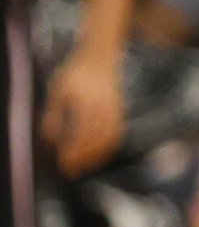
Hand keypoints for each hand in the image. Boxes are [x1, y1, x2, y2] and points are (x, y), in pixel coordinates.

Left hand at [41, 40, 124, 175]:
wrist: (100, 55)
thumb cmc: (75, 72)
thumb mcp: (57, 89)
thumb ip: (53, 114)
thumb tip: (51, 139)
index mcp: (85, 102)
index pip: (80, 133)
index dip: (72, 151)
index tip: (63, 163)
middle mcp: (103, 107)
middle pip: (95, 139)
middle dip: (83, 158)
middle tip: (71, 171)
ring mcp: (114, 108)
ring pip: (108, 139)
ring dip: (97, 156)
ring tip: (84, 166)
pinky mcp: (120, 110)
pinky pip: (117, 133)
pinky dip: (109, 147)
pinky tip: (99, 154)